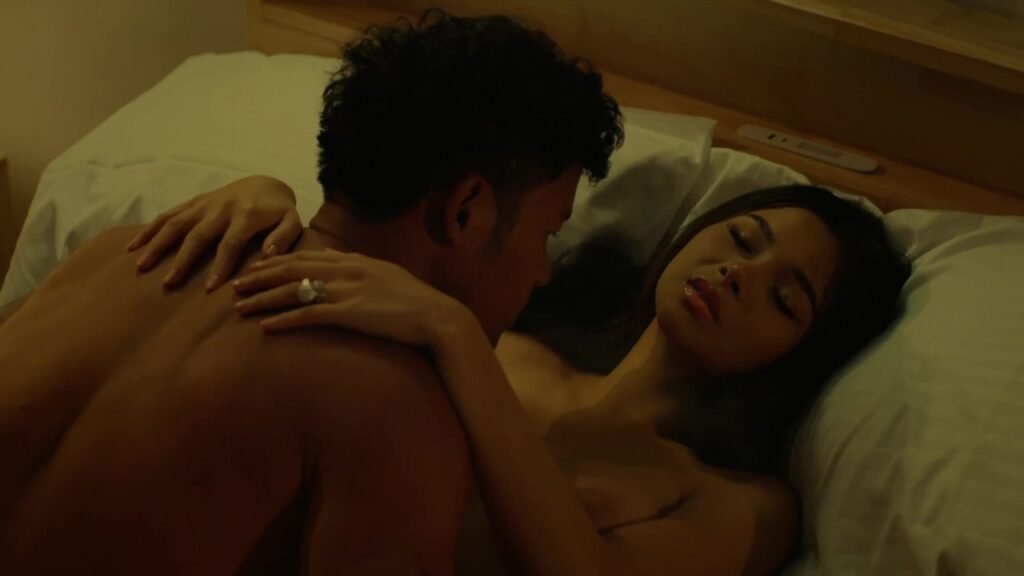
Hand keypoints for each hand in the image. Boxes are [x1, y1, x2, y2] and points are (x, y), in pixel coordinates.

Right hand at [127, 175, 302, 290]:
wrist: (266, 183)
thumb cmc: (279, 210)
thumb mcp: (292, 220)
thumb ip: (284, 236)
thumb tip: (269, 255)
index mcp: (246, 215)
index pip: (230, 243)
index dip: (219, 265)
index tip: (208, 289)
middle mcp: (220, 208)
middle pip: (197, 235)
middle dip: (182, 260)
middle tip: (168, 283)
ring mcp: (203, 204)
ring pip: (176, 223)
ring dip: (157, 243)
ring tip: (141, 265)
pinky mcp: (193, 202)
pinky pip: (168, 214)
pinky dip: (150, 229)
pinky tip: (133, 246)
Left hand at [232, 250, 475, 348]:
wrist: (438, 316)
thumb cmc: (415, 301)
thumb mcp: (385, 274)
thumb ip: (358, 265)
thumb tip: (337, 256)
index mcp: (354, 260)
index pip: (306, 255)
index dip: (276, 260)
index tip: (254, 267)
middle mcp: (346, 270)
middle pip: (291, 268)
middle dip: (259, 276)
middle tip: (234, 284)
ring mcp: (347, 290)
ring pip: (294, 290)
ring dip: (263, 298)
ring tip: (239, 306)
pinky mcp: (350, 313)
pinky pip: (309, 315)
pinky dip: (285, 320)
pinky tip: (266, 327)